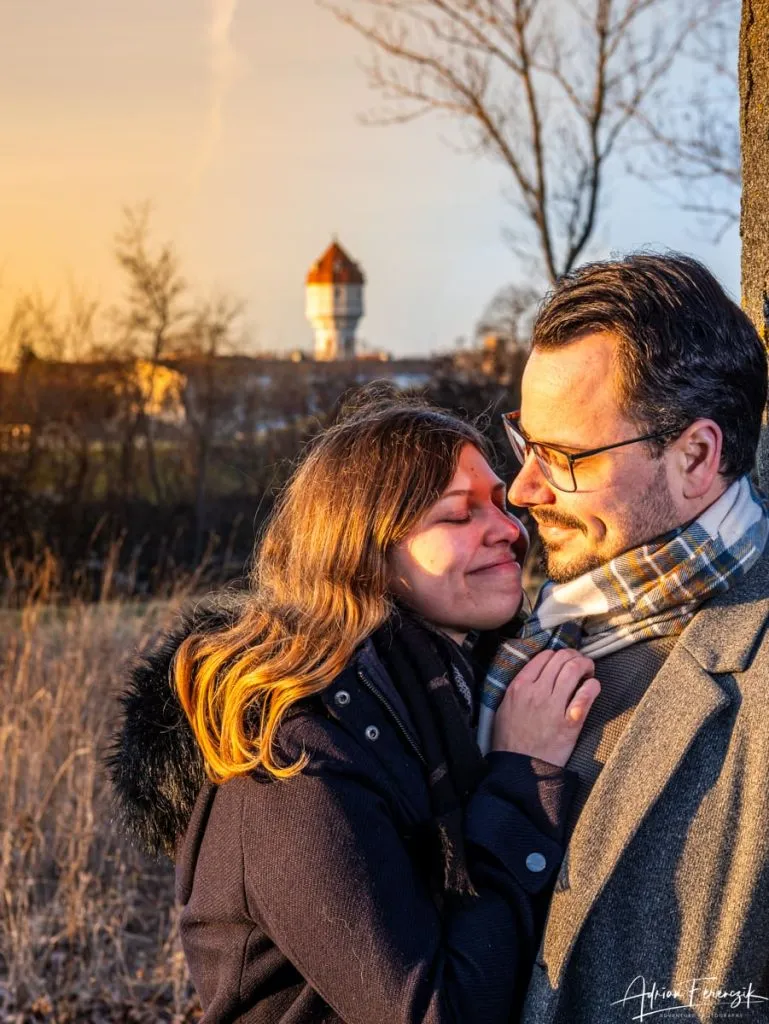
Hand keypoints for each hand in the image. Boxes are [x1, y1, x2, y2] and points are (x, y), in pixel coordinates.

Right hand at [491, 649, 599, 766]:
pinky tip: (593, 687)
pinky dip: (593, 685)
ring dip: (586, 666)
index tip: (564, 662)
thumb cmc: (511, 740)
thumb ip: (519, 688)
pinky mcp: (570, 722)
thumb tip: (537, 672)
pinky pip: (586, 693)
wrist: (520, 769)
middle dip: (575, 657)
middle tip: (581, 664)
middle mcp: (537, 691)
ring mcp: (554, 706)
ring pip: (574, 669)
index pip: (544, 656)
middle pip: (562, 658)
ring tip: (589, 672)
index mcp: (520, 686)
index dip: (558, 655)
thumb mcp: (505, 707)